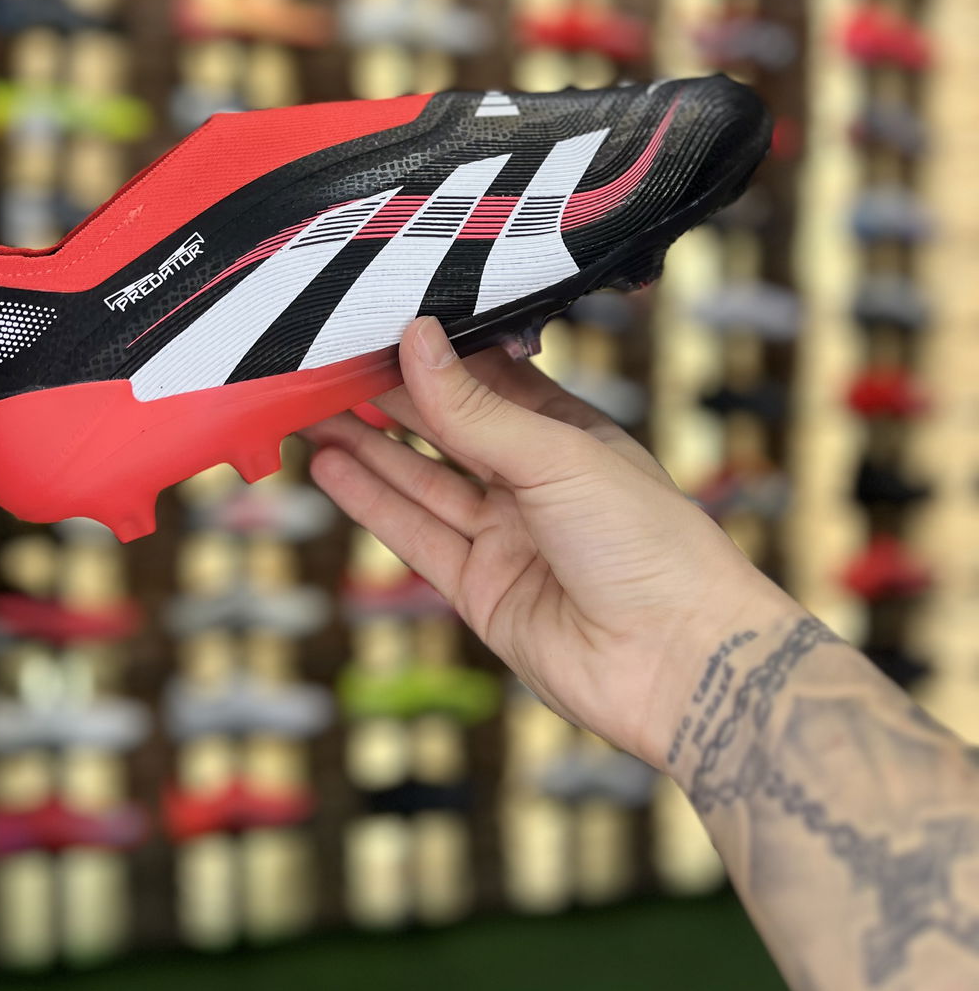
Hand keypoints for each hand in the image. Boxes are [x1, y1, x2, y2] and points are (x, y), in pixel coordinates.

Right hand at [304, 316, 794, 769]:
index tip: (378, 325)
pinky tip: (334, 466)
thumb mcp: (557, 458)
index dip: (434, 355)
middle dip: (390, 397)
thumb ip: (475, 408)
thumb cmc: (651, 546)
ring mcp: (507, 538)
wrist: (680, 665)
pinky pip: (416, 536)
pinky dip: (373, 501)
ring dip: (369, 446)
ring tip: (311, 410)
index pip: (488, 380)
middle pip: (448, 429)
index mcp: (570, 435)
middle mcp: (536, 483)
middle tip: (326, 364)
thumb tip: (417, 338)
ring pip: (422, 481)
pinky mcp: (483, 591)